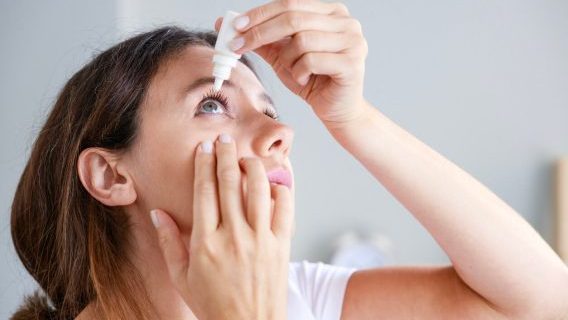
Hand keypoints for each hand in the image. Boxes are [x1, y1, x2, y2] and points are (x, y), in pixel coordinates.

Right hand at [151, 134, 293, 319]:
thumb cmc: (212, 303)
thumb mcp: (182, 277)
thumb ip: (168, 243)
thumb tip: (157, 213)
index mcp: (205, 242)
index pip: (204, 191)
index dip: (204, 165)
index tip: (204, 148)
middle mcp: (233, 236)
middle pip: (230, 183)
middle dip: (226, 155)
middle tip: (224, 138)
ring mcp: (260, 240)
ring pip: (258, 189)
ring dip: (252, 167)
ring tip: (246, 158)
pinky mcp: (281, 245)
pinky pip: (285, 208)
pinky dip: (281, 190)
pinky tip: (273, 183)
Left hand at [215, 0, 368, 127]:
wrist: (337, 110)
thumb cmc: (313, 81)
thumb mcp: (283, 57)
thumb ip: (262, 39)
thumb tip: (228, 24)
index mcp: (331, 12)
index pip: (289, 3)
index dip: (260, 14)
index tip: (236, 27)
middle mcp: (346, 22)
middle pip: (293, 18)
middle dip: (260, 33)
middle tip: (238, 46)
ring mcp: (352, 41)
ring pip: (301, 40)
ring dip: (287, 60)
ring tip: (292, 71)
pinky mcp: (352, 63)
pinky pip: (311, 60)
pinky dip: (299, 72)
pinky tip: (304, 80)